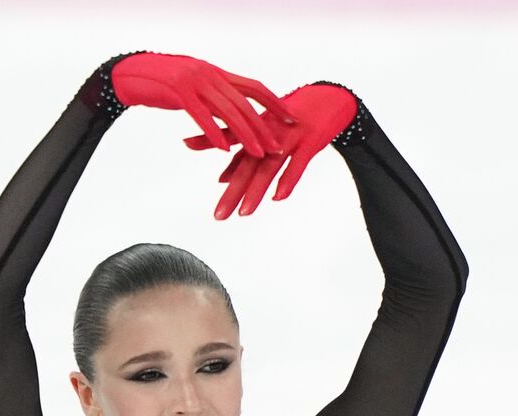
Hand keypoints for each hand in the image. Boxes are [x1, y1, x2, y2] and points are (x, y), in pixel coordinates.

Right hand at [111, 52, 295, 158]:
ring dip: (246, 135)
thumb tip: (224, 111)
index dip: (274, 102)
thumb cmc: (157, 83)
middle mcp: (209, 74)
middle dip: (264, 127)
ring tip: (258, 153)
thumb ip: (210, 95)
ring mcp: (195, 81)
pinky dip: (215, 132)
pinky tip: (224, 149)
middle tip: (280, 147)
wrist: (128, 73)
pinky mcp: (178, 91)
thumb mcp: (191, 86)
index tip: (292, 118)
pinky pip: (201, 115)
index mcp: (216, 72)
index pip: (254, 86)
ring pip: (228, 111)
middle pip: (245, 103)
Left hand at [183, 83, 357, 219]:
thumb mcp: (266, 132)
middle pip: (247, 164)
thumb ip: (244, 154)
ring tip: (243, 213)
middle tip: (219, 215)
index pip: (229, 141)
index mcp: (257, 127)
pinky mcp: (311, 142)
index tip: (186, 146)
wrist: (331, 98)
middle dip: (232, 191)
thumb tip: (220, 179)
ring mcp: (290, 137)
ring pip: (269, 166)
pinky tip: (278, 198)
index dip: (208, 142)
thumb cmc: (294, 117)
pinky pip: (298, 164)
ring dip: (256, 191)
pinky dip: (288, 180)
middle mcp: (269, 132)